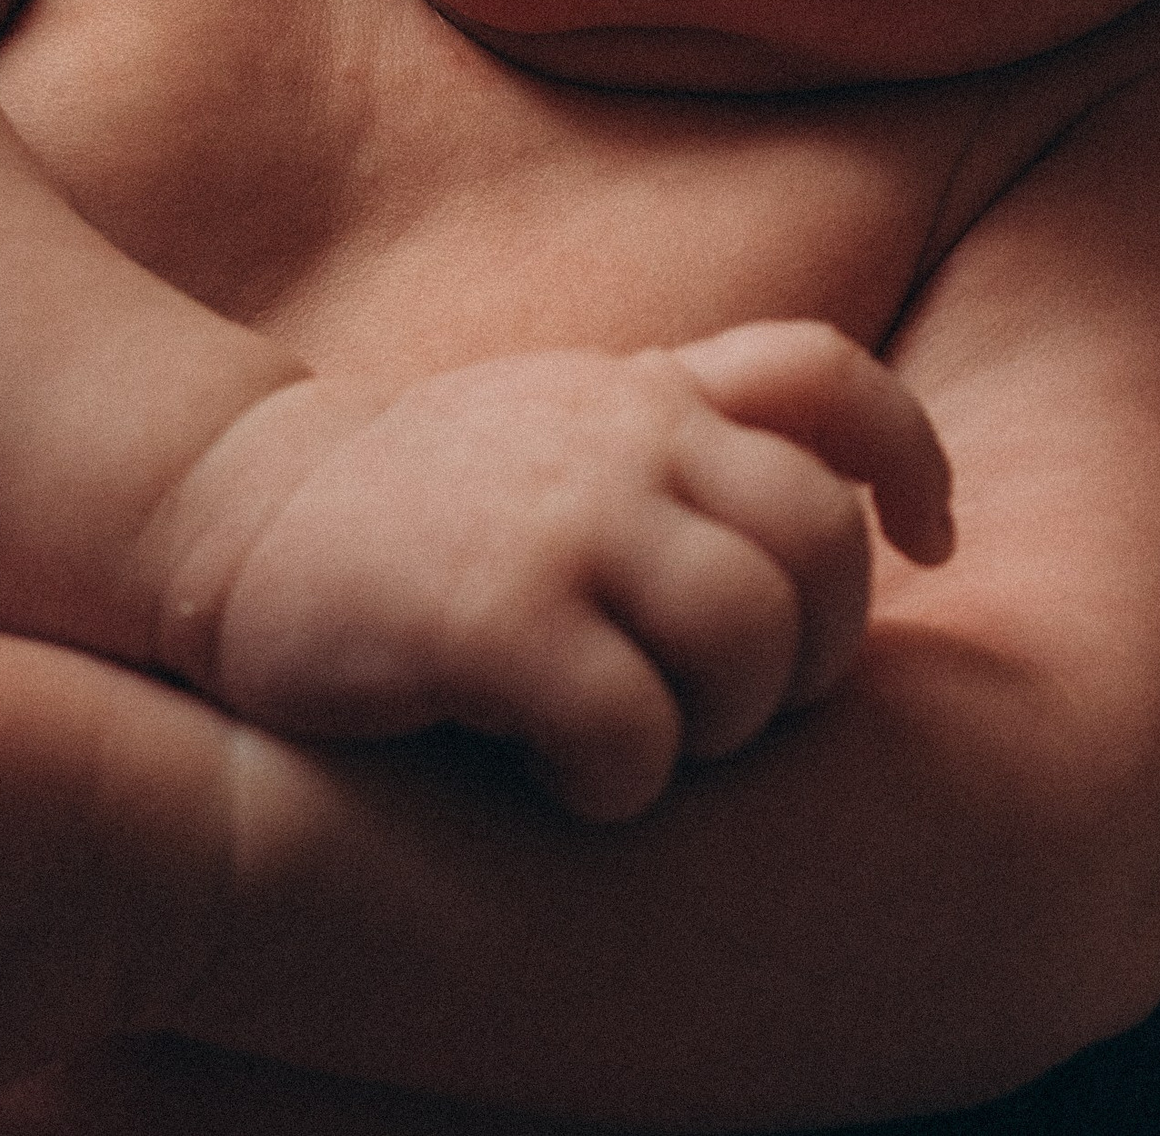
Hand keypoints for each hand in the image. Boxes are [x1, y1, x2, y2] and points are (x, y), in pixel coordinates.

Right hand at [152, 329, 952, 823]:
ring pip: (752, 637)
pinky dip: (622, 781)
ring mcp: (566, 521)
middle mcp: (626, 435)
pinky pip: (635, 730)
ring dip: (726, 724)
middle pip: (824, 540)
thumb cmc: (422, 503)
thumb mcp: (564, 424)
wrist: (230, 510)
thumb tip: (843, 508)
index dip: (908, 459)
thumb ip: (681, 437)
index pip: (825, 377)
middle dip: (816, 651)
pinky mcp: (495, 617)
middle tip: (744, 706)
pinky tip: (562, 775)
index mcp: (650, 392)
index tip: (929, 542)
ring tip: (650, 742)